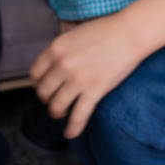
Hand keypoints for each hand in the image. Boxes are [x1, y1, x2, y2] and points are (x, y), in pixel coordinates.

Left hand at [30, 14, 147, 138]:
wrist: (129, 33)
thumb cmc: (106, 30)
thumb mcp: (75, 34)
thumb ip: (62, 49)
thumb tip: (55, 63)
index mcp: (55, 48)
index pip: (35, 73)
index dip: (39, 82)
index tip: (45, 85)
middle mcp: (62, 65)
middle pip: (43, 91)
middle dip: (47, 98)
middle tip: (54, 99)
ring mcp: (77, 80)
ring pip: (56, 106)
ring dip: (56, 113)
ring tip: (61, 113)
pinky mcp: (94, 91)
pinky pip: (78, 116)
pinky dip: (72, 129)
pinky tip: (69, 134)